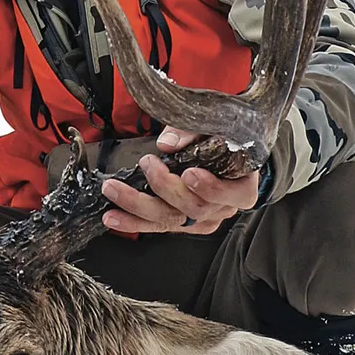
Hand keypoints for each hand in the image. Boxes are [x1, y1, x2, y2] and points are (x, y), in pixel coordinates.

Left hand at [100, 127, 258, 235]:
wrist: (221, 152)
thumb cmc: (220, 140)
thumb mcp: (213, 127)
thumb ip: (192, 133)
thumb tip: (167, 144)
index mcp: (241, 186)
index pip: (235, 195)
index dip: (212, 188)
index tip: (190, 172)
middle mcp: (222, 208)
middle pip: (195, 208)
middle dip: (165, 187)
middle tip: (147, 164)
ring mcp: (200, 220)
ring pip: (170, 220)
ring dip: (137, 206)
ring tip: (113, 190)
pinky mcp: (180, 224)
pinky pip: (156, 226)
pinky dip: (132, 221)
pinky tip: (112, 217)